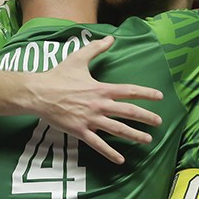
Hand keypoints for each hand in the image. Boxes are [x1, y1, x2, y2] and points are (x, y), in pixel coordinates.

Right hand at [30, 36, 163, 164]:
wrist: (39, 93)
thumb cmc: (58, 76)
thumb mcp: (78, 58)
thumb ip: (96, 48)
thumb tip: (110, 38)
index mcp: (101, 88)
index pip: (129, 90)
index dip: (146, 93)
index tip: (159, 97)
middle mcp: (99, 105)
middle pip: (128, 112)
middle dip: (146, 117)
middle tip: (159, 122)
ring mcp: (90, 119)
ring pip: (117, 129)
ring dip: (134, 135)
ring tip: (147, 140)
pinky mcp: (80, 130)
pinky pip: (98, 144)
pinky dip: (110, 153)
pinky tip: (121, 160)